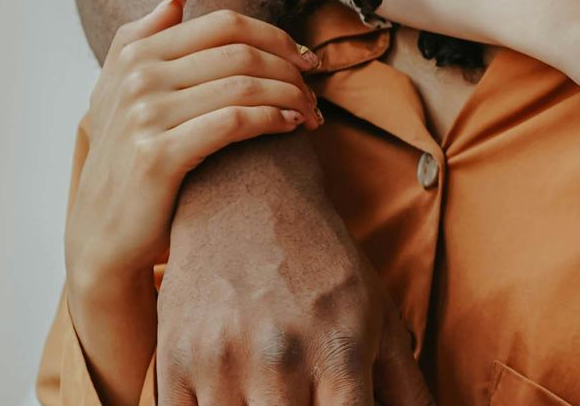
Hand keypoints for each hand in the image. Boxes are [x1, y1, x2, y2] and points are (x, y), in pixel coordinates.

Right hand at [65, 0, 321, 291]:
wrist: (101, 238)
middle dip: (289, 67)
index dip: (274, 35)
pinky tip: (291, 125)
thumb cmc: (125, 161)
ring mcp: (144, 115)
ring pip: (244, 84)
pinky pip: (235, 120)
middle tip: (314, 88)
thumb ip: (143, 39)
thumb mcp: (119, 94)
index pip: (225, 24)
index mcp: (134, 54)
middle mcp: (137, 78)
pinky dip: (273, 118)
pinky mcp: (157, 155)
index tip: (304, 57)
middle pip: (241, 52)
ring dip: (291, 95)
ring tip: (310, 112)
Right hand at [156, 125, 433, 405]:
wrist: (246, 194)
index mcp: (340, 349)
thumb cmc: (320, 262)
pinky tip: (233, 395)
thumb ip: (405, 386)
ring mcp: (222, 364)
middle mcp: (282, 358)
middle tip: (305, 397)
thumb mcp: (376, 311)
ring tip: (273, 391)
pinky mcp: (174, 365)